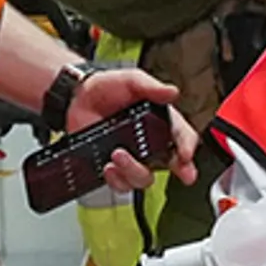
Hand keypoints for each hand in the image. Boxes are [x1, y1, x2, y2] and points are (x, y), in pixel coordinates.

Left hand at [65, 63, 198, 190]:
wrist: (76, 98)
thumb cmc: (106, 88)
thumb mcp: (130, 80)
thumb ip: (150, 86)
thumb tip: (171, 91)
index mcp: (160, 122)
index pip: (182, 136)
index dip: (188, 147)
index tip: (186, 155)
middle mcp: (150, 143)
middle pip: (171, 163)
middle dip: (180, 170)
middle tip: (180, 170)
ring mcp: (132, 157)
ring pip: (144, 177)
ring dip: (134, 171)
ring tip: (118, 155)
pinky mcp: (114, 167)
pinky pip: (122, 184)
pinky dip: (117, 181)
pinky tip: (108, 168)